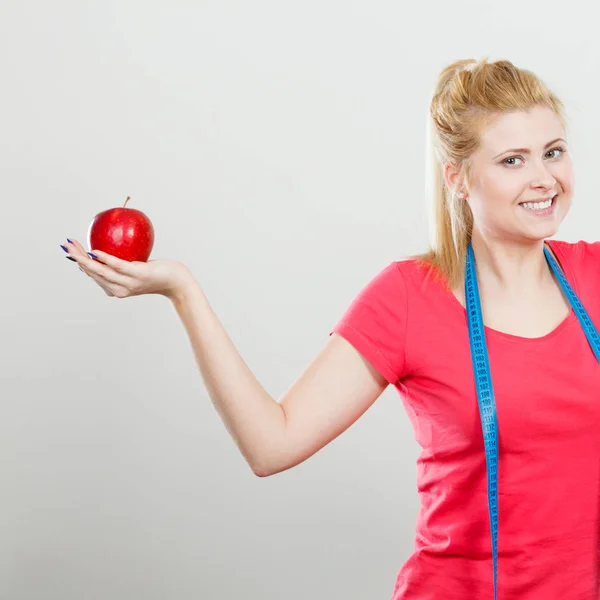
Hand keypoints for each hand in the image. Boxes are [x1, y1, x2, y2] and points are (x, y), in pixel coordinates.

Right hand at [62, 238, 191, 299]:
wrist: (176, 282)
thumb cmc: (157, 274)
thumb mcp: (137, 270)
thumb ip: (124, 264)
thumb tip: (112, 248)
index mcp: (116, 290)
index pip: (93, 276)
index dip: (80, 264)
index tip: (71, 253)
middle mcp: (119, 289)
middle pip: (92, 273)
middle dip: (77, 259)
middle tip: (66, 246)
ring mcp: (127, 283)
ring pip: (100, 270)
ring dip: (84, 258)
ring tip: (74, 247)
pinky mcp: (136, 275)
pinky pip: (116, 266)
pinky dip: (104, 259)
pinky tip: (94, 251)